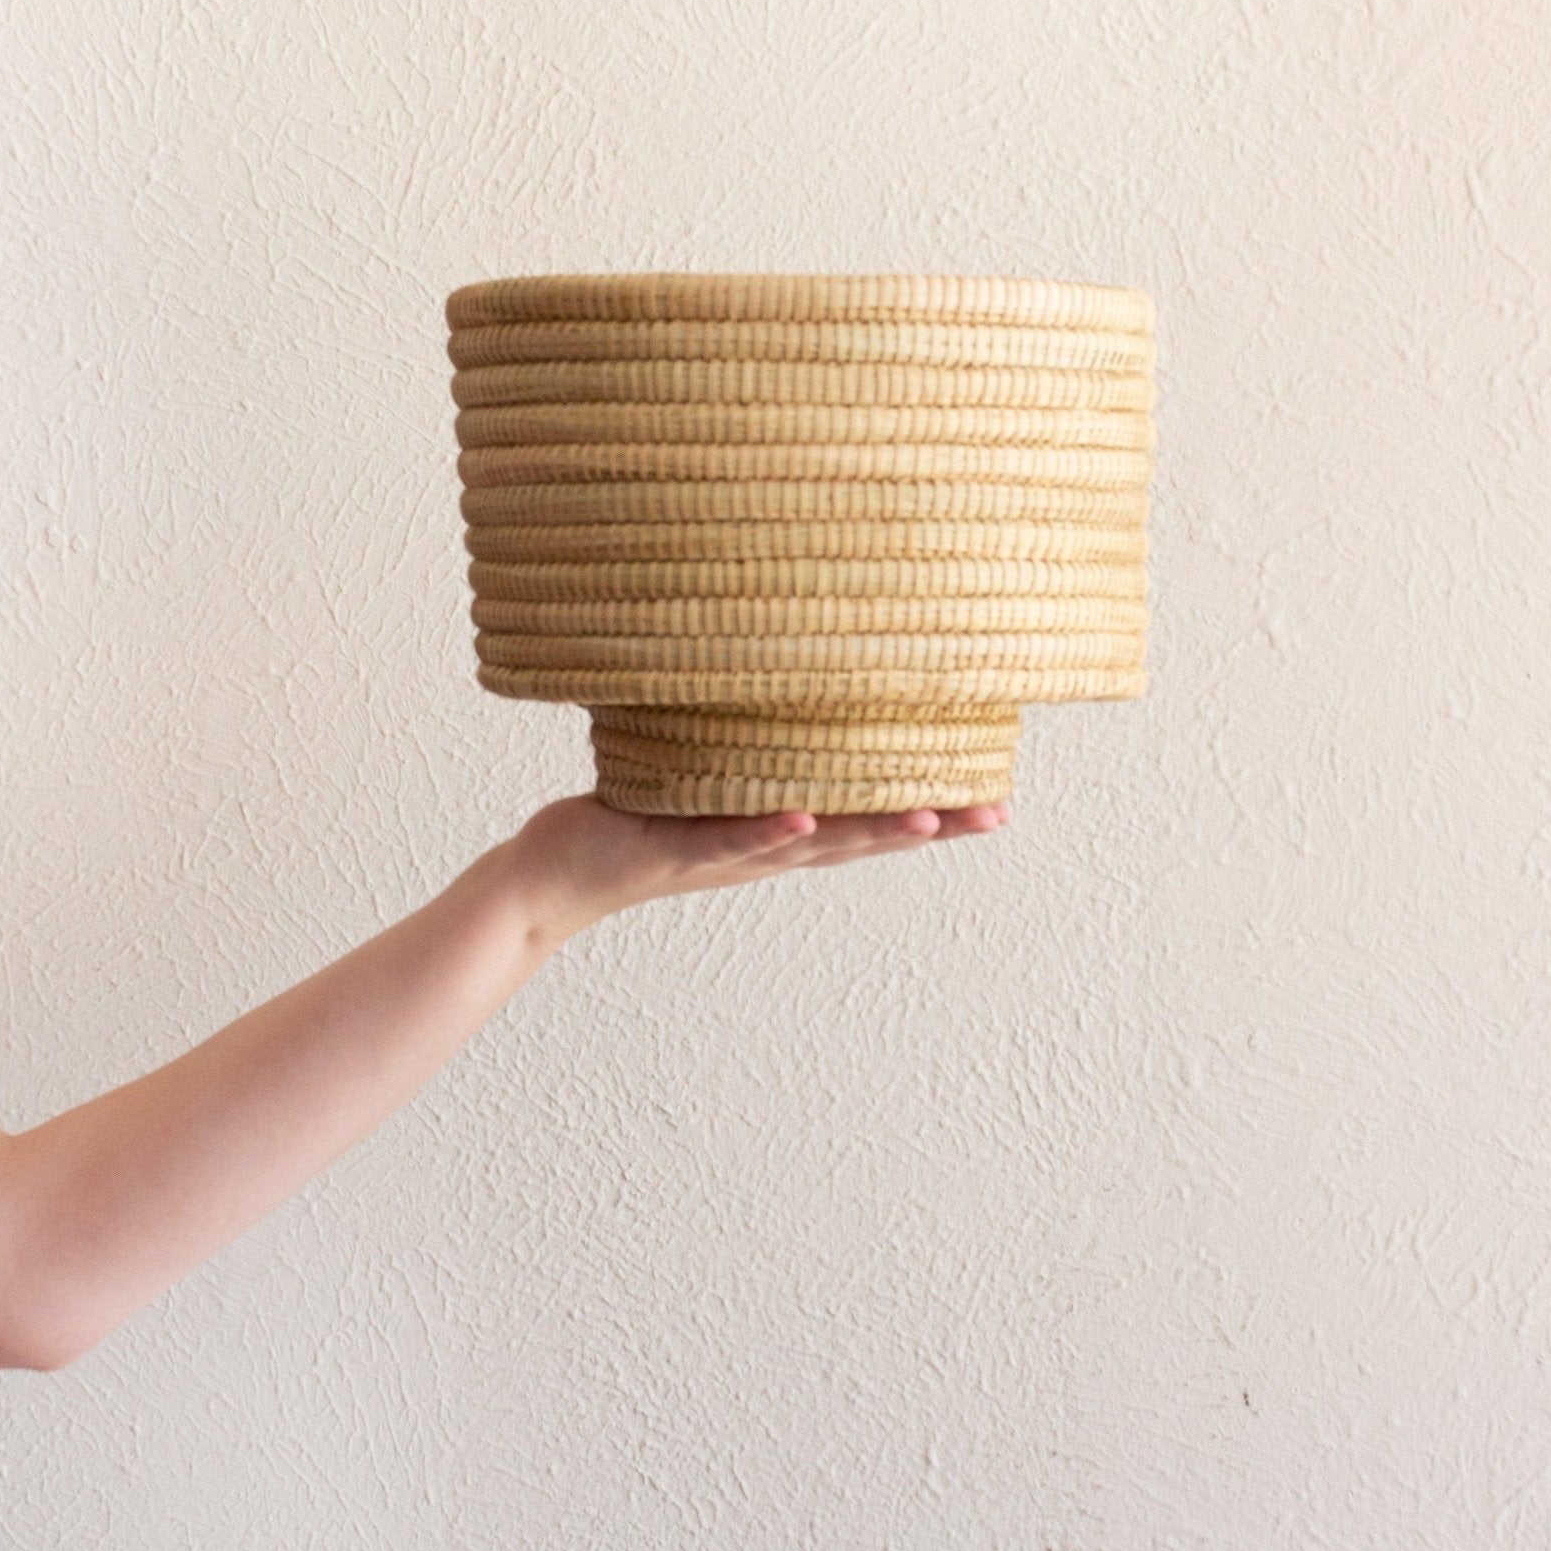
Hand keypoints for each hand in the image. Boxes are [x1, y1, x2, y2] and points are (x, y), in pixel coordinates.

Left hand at [500, 792, 1007, 941]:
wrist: (555, 875)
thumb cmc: (627, 819)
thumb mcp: (699, 776)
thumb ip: (743, 743)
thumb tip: (777, 675)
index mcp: (776, 832)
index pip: (867, 820)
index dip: (932, 812)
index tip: (995, 800)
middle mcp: (763, 849)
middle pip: (861, 837)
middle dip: (930, 823)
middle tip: (995, 813)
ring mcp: (724, 853)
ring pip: (812, 842)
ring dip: (870, 829)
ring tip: (929, 814)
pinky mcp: (675, 847)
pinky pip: (729, 837)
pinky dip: (768, 830)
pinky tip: (804, 817)